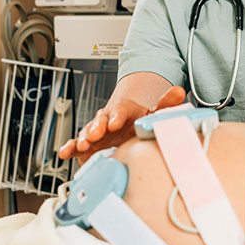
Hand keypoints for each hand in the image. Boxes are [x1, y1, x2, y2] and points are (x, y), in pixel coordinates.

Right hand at [58, 86, 187, 163]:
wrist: (127, 131)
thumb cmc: (139, 123)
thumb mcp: (154, 114)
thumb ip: (166, 104)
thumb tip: (180, 92)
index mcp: (124, 112)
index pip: (120, 111)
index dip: (117, 116)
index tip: (115, 122)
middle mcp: (107, 121)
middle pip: (101, 120)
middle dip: (97, 127)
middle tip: (97, 134)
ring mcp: (96, 133)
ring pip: (87, 132)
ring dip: (84, 138)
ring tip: (83, 145)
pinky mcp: (88, 146)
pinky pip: (76, 145)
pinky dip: (70, 148)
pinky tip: (65, 152)